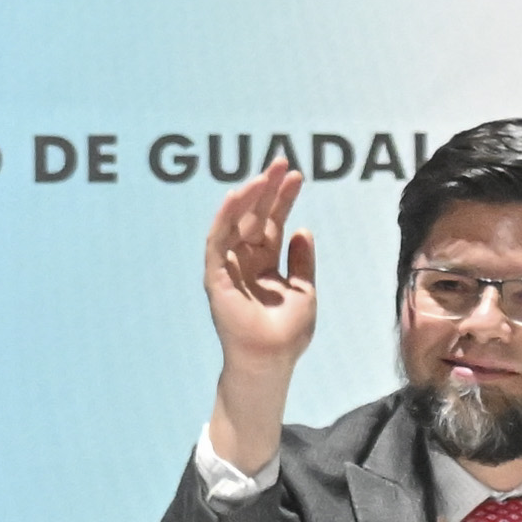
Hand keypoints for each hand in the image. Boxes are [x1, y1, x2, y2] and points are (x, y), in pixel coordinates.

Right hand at [201, 156, 316, 470]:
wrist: (272, 359)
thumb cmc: (288, 333)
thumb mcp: (305, 289)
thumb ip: (302, 260)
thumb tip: (301, 229)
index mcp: (266, 265)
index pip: (273, 224)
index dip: (283, 199)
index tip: (297, 175)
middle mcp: (245, 262)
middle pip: (255, 217)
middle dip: (267, 190)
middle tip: (281, 162)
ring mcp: (229, 268)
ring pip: (236, 224)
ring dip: (249, 197)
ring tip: (265, 175)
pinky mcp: (216, 276)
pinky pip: (217, 241)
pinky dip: (225, 217)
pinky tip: (237, 195)